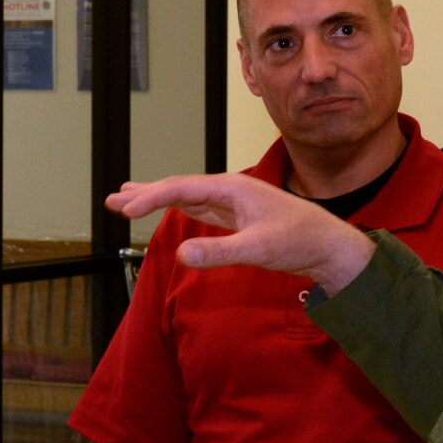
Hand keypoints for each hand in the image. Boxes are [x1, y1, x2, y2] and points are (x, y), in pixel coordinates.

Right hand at [106, 173, 375, 292]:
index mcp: (231, 188)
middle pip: (178, 187)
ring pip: (186, 197)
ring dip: (157, 198)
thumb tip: (180, 255)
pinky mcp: (237, 218)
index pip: (181, 188)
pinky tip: (168, 210)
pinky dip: (177, 208)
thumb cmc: (301, 242)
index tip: (126, 210)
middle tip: (112, 199)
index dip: (150, 198)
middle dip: (144, 193)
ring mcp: (232, 203)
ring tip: (127, 200)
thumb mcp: (258, 249)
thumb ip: (219, 252)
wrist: (330, 245)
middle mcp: (229, 190)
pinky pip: (198, 209)